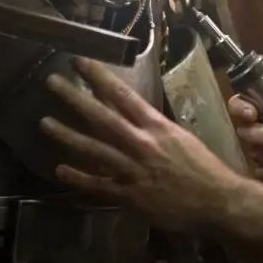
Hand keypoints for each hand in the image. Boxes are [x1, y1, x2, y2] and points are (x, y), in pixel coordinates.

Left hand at [40, 56, 244, 232]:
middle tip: (52, 82)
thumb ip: (156, 127)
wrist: (217, 200)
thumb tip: (136, 112)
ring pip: (95, 149)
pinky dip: (79, 177)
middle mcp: (142, 144)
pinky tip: (60, 170)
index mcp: (157, 127)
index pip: (124, 95)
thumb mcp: (181, 138)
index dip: (100, 77)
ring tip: (45, 123)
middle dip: (76, 98)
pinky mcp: (130, 195)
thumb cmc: (203, 167)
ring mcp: (133, 170)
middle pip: (103, 117)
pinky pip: (99, 185)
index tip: (81, 63)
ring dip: (68, 135)